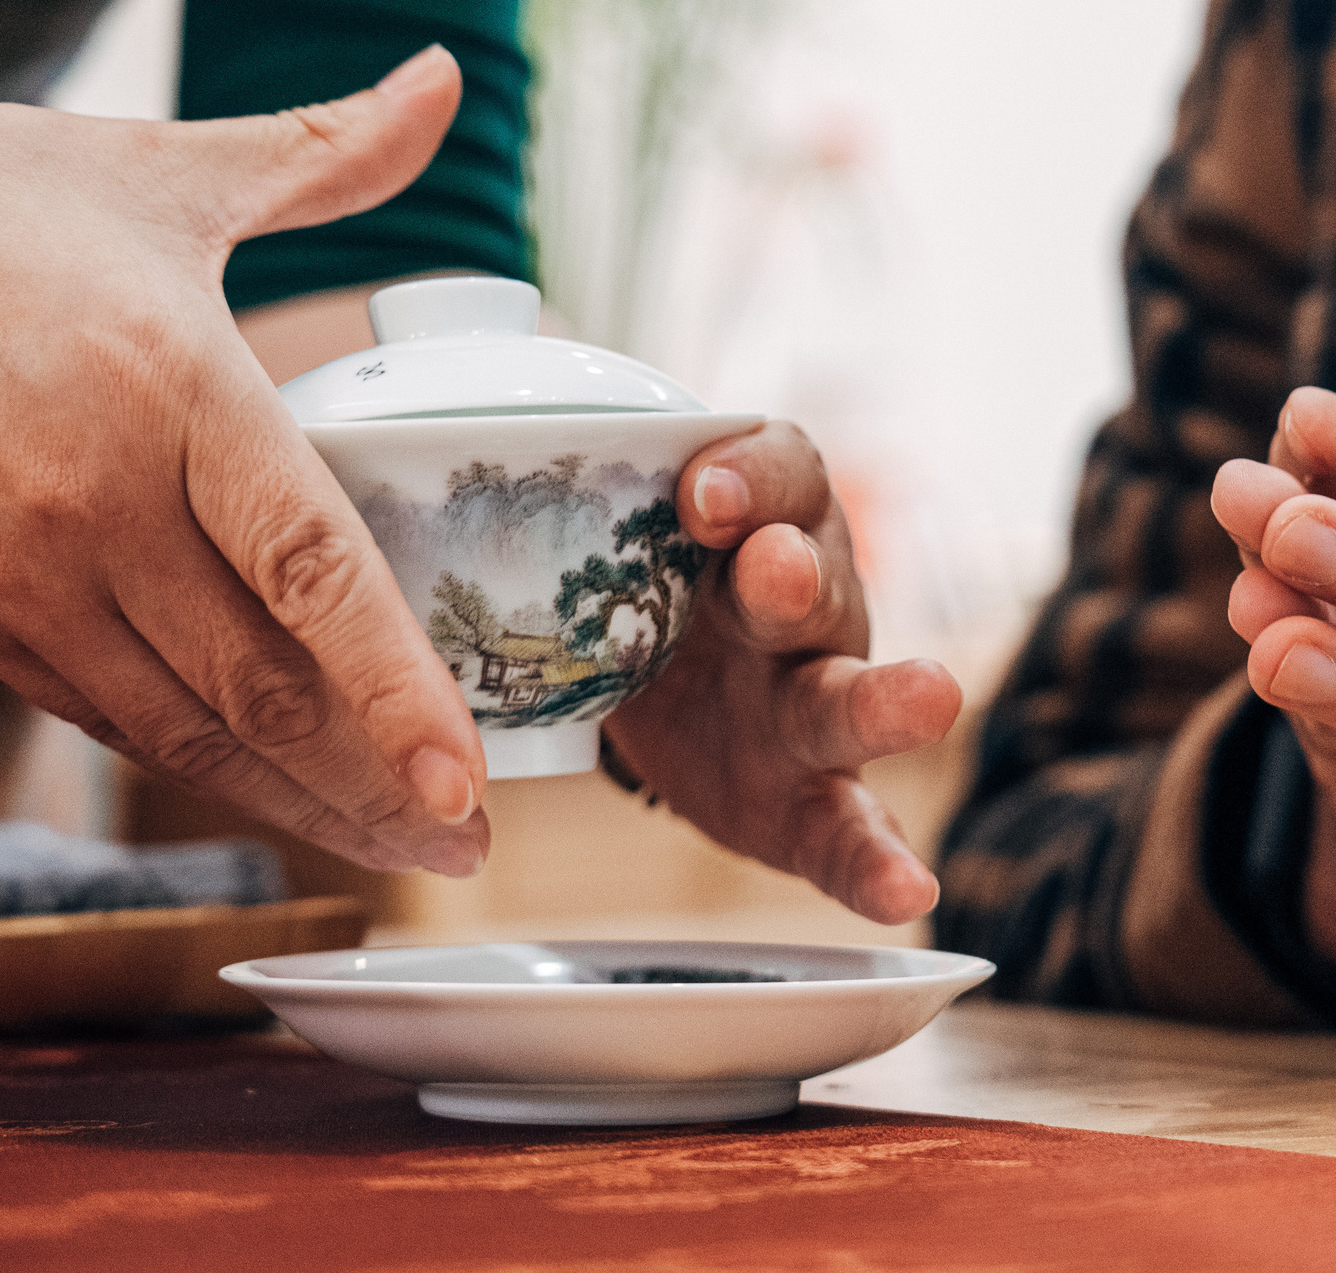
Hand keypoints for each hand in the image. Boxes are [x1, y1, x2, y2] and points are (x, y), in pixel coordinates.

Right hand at [0, 51, 490, 874]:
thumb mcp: (158, 168)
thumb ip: (326, 152)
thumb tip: (444, 76)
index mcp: (171, 386)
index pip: (309, 569)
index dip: (396, 688)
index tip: (470, 780)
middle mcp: (98, 500)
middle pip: (259, 686)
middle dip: (375, 786)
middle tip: (472, 852)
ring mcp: (19, 572)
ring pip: (182, 728)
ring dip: (296, 801)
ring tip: (393, 850)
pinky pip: (102, 716)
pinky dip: (194, 766)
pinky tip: (268, 790)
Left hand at [601, 423, 961, 924]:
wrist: (676, 686)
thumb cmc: (647, 585)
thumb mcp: (612, 527)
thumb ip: (563, 494)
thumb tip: (408, 445)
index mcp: (755, 521)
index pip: (775, 470)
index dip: (748, 472)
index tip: (700, 488)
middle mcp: (799, 604)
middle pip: (808, 582)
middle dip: (793, 576)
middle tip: (774, 568)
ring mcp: (812, 702)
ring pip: (846, 697)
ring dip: (883, 699)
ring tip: (926, 699)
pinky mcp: (812, 796)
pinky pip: (851, 829)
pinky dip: (878, 861)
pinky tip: (904, 889)